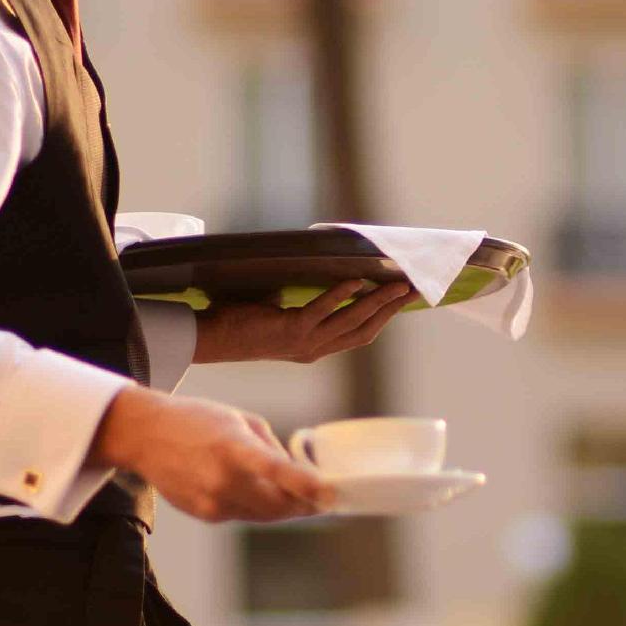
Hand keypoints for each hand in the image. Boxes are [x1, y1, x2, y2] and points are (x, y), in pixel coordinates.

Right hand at [90, 386, 334, 521]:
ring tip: (299, 496)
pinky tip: (257, 491)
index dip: (307, 485)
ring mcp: (212, 502)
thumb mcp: (241, 421)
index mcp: (233, 448)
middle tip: (324, 500)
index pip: (276, 471)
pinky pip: (244, 515)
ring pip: (264, 515)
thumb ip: (271, 449)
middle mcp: (222, 479)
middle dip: (305, 504)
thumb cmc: (197, 420)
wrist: (145, 435)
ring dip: (285, 508)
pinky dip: (258, 507)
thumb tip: (297, 473)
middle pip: (278, 505)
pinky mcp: (205, 514)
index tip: (331, 493)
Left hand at [191, 278, 411, 365]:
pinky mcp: (290, 330)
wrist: (210, 339)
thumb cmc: (241, 323)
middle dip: (392, 308)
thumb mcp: (282, 315)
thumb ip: (306, 306)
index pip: (361, 334)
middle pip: (366, 329)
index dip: (385, 317)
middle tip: (414, 289)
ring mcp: (304, 343)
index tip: (406, 299)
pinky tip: (355, 281)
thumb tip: (326, 276)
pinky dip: (340, 296)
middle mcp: (316, 349)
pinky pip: (321, 311)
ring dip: (376, 302)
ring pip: (351, 322)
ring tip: (397, 285)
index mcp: (316, 348)